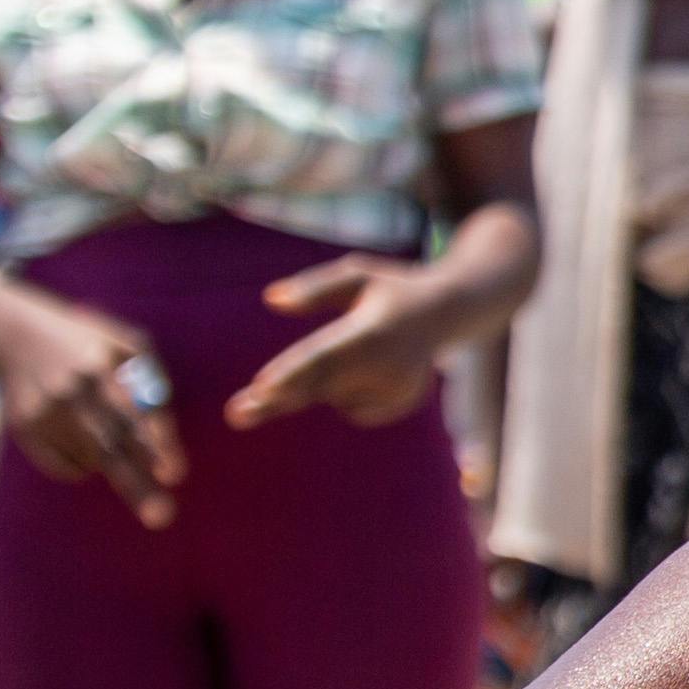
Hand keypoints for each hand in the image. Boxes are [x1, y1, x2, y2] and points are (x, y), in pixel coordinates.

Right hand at [0, 289, 180, 526]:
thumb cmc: (87, 343)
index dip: (155, 445)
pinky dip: (82, 464)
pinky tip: (78, 435)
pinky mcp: (24, 429)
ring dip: (111, 461)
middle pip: (109, 448)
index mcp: (98, 366)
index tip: (174, 474)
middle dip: (137, 485)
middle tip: (162, 518)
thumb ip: (150, 381)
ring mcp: (42, 412)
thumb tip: (162, 434)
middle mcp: (68, 391)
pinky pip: (64, 467)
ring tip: (100, 428)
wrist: (14, 335)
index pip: (132, 414)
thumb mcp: (124, 344)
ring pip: (90, 460)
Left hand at [236, 257, 454, 428]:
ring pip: (335, 397)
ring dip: (324, 382)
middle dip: (275, 401)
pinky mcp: (403, 403)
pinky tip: (370, 368)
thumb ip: (315, 287)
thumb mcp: (358, 274)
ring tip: (358, 348)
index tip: (261, 388)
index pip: (324, 355)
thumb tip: (271, 299)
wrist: (452, 310)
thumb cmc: (393, 288)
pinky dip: (348, 392)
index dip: (292, 373)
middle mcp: (389, 363)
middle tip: (235, 414)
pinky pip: (353, 409)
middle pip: (320, 386)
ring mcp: (399, 387)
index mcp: (374, 328)